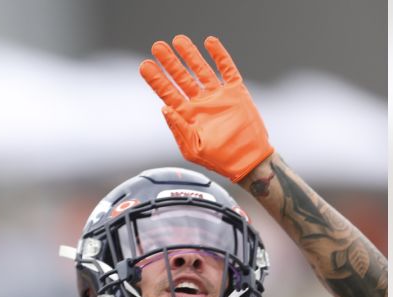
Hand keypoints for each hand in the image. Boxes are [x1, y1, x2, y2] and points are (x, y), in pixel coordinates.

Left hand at [139, 35, 272, 181]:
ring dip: (190, 55)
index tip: (145, 66)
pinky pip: (226, 70)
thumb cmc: (219, 159)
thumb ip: (178, 128)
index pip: (167, 93)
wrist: (248, 161)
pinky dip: (219, 56)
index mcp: (187, 116)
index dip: (156, 80)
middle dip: (169, 62)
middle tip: (157, 47)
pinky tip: (210, 42)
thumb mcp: (192, 148)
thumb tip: (164, 108)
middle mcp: (200, 103)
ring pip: (201, 70)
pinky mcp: (235, 93)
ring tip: (178, 40)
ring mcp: (217, 96)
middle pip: (181, 77)